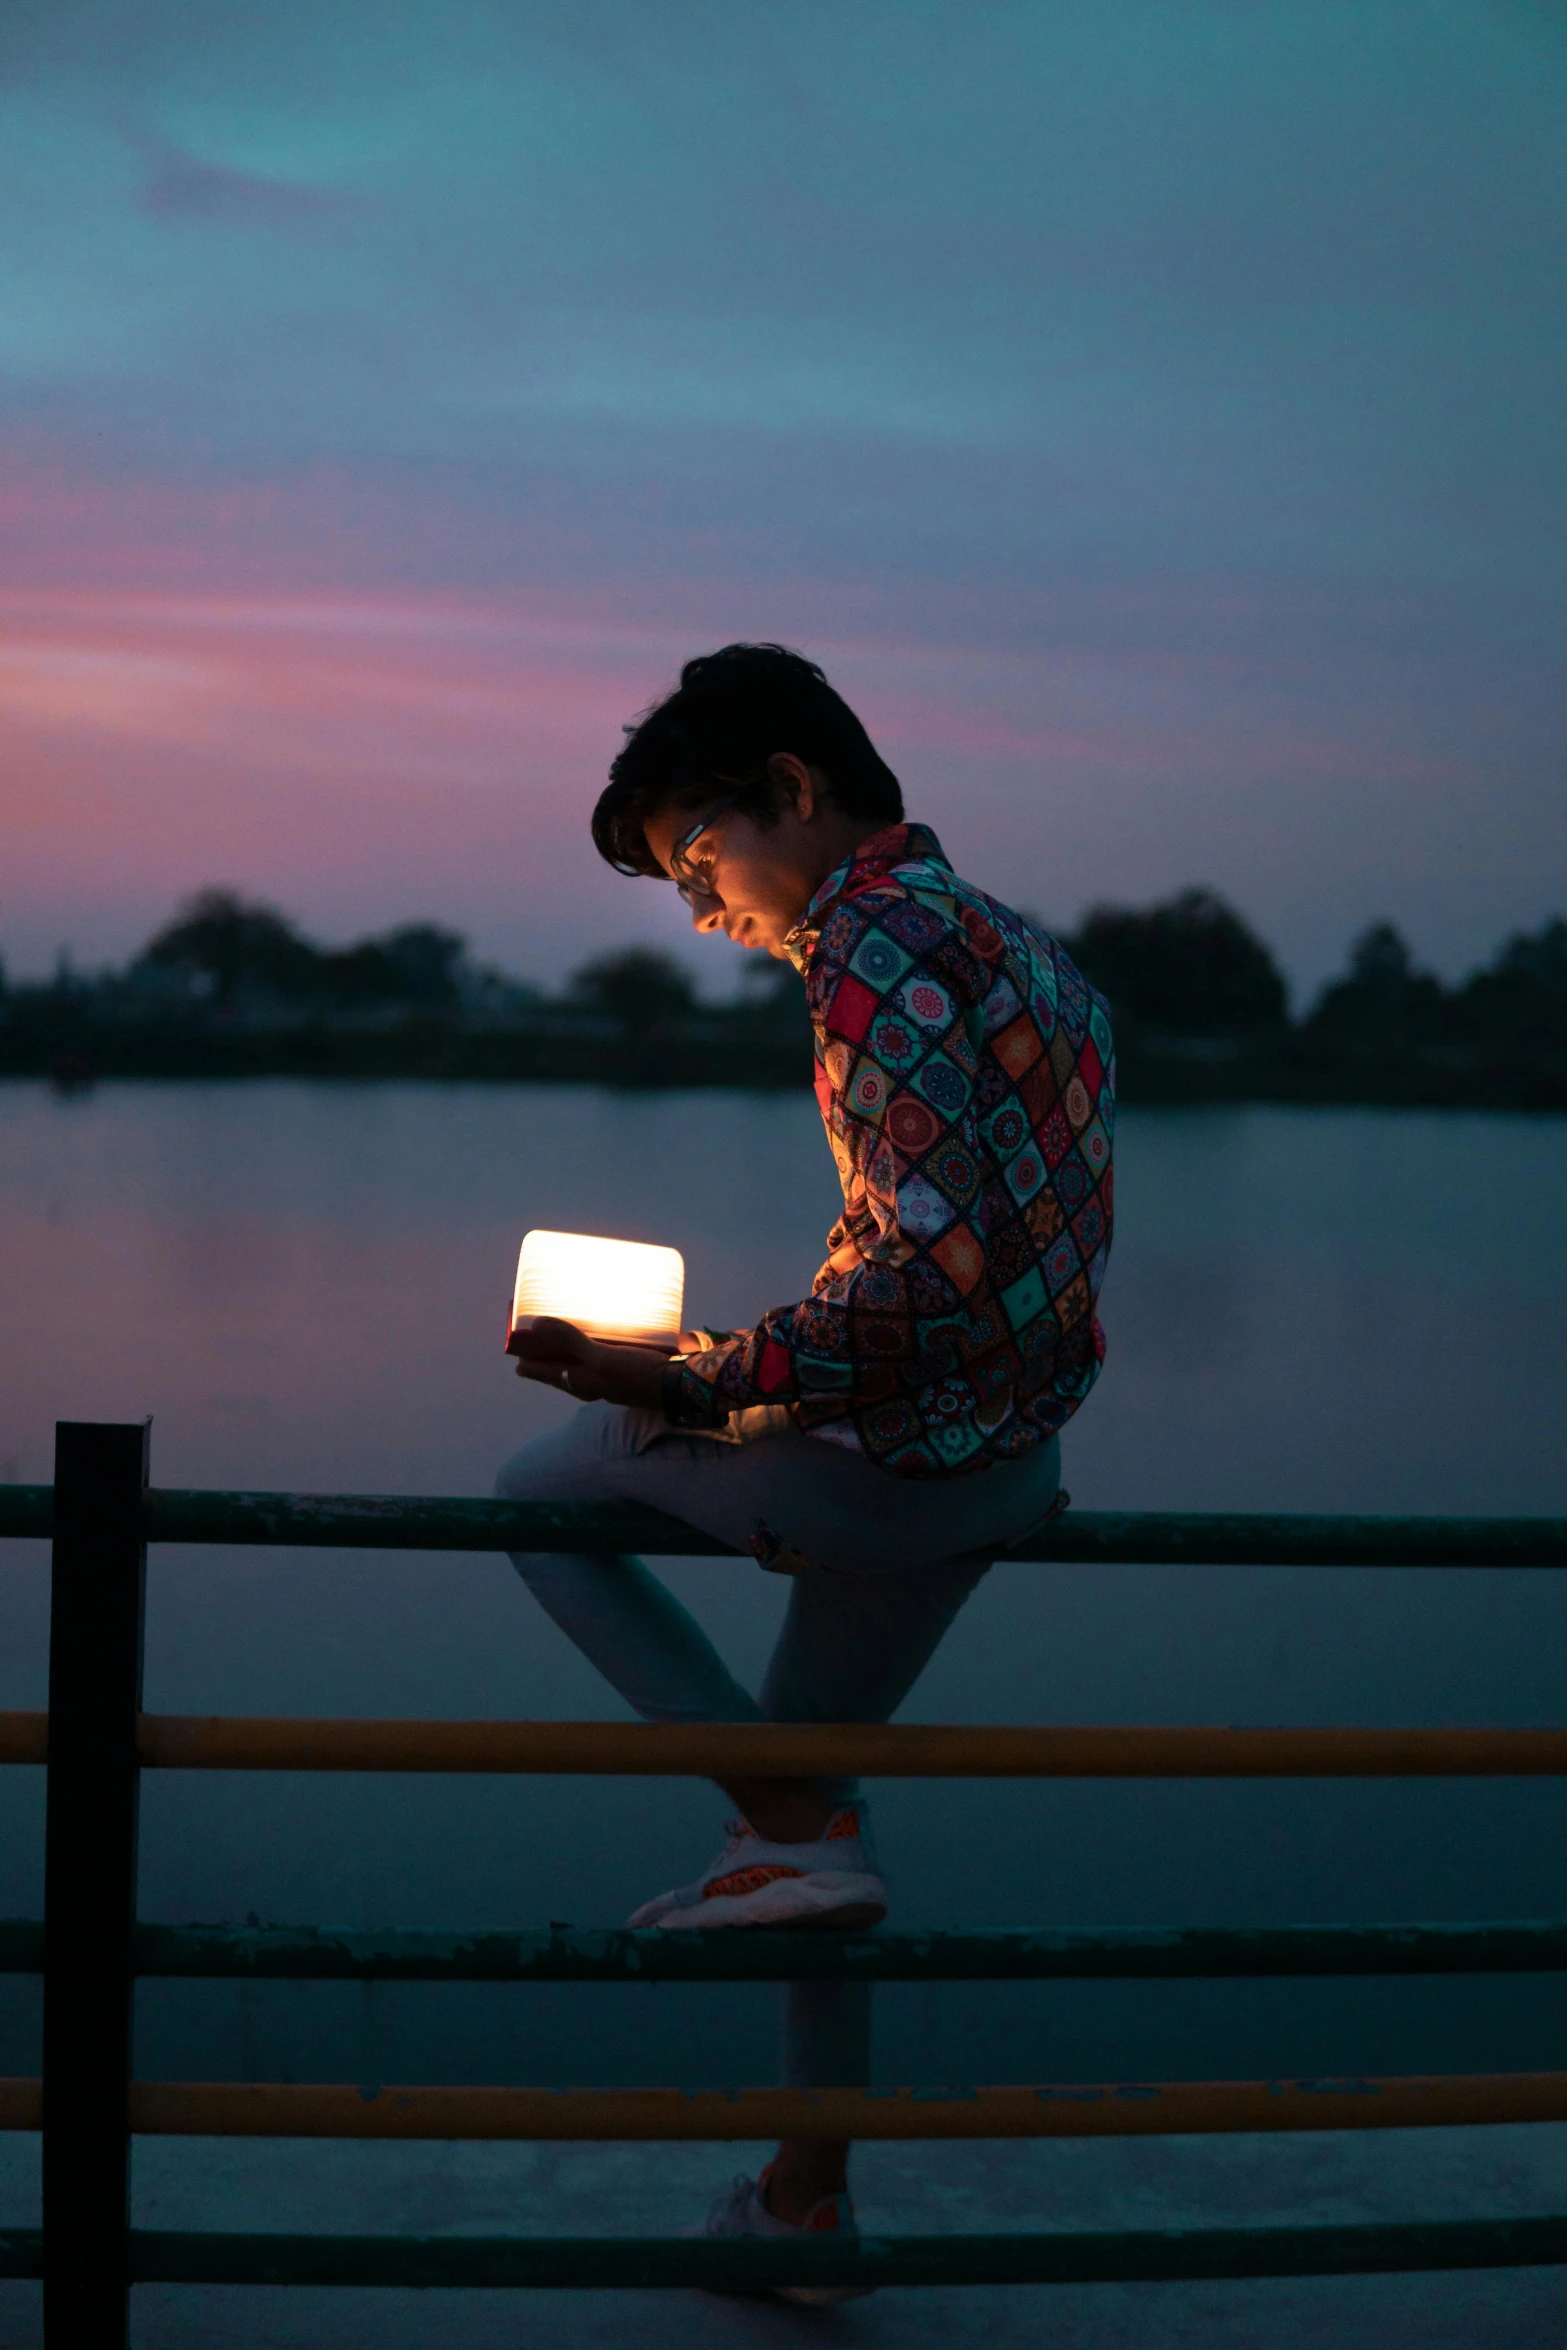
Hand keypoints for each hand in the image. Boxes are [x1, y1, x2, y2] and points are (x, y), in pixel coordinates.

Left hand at [508, 1316, 667, 1410]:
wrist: (678, 1386)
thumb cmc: (637, 1374)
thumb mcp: (601, 1357)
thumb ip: (570, 1341)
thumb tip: (537, 1326)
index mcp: (580, 1383)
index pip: (544, 1372)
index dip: (529, 1364)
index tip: (516, 1355)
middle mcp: (591, 1384)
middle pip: (560, 1371)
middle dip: (547, 1359)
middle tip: (535, 1345)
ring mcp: (608, 1380)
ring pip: (580, 1367)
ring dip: (569, 1354)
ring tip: (563, 1340)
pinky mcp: (625, 1372)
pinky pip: (601, 1361)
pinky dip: (593, 1350)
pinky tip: (601, 1337)